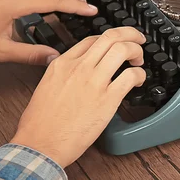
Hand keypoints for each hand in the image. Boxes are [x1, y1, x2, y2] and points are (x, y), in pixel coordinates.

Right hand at [11, 27, 146, 167]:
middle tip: (138, 41)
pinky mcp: (107, 99)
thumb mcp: (45, 86)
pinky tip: (138, 81)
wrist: (39, 145)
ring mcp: (94, 81)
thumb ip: (63, 74)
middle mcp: (79, 67)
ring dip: (136, 51)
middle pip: (111, 36)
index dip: (109, 39)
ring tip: (138, 61)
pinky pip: (131, 76)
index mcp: (62, 64)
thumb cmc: (39, 124)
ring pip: (123, 49)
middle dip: (130, 34)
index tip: (117, 44)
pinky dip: (140, 75)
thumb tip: (77, 72)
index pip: (92, 39)